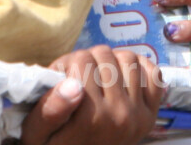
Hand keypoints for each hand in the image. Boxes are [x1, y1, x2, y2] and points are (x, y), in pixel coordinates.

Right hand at [21, 47, 162, 144]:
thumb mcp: (37, 135)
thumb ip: (49, 111)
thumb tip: (72, 85)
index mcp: (90, 119)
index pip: (81, 60)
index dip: (66, 63)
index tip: (61, 76)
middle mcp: (119, 116)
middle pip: (104, 56)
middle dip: (87, 60)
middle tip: (78, 75)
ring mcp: (138, 116)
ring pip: (128, 58)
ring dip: (111, 61)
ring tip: (97, 75)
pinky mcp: (151, 115)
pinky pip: (153, 74)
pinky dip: (139, 68)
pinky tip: (122, 77)